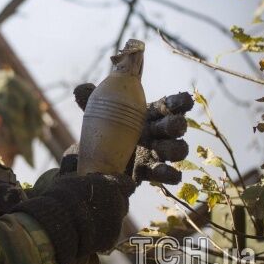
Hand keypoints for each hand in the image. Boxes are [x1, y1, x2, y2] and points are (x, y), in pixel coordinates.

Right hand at [13, 172, 134, 263]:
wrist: (59, 225)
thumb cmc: (62, 197)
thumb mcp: (73, 180)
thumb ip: (87, 181)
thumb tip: (85, 179)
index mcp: (112, 185)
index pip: (127, 184)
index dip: (119, 185)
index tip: (109, 187)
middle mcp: (119, 204)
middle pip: (122, 202)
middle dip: (112, 202)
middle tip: (95, 204)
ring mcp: (116, 224)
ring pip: (115, 219)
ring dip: (106, 218)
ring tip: (87, 220)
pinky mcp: (110, 240)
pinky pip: (108, 234)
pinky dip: (100, 233)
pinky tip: (86, 231)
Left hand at [73, 84, 193, 184]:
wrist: (96, 157)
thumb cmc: (107, 126)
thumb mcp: (99, 111)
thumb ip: (91, 98)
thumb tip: (80, 89)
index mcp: (150, 112)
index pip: (171, 104)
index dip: (180, 102)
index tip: (184, 102)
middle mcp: (158, 131)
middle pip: (176, 127)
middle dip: (177, 125)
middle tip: (173, 125)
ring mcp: (156, 152)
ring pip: (177, 150)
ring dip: (173, 149)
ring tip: (161, 150)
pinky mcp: (149, 171)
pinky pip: (167, 174)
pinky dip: (169, 174)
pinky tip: (166, 173)